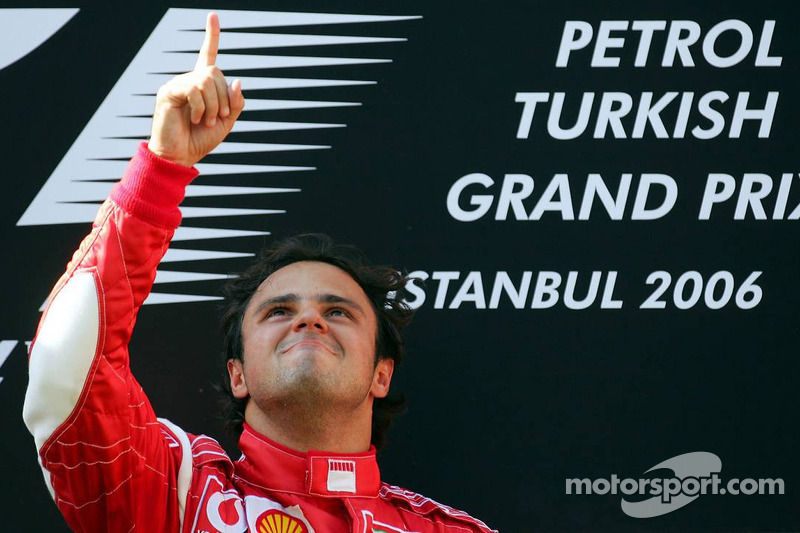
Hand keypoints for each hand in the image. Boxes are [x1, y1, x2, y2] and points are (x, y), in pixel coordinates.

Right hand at [148, 12, 244, 166]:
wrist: (181, 156)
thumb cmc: (201, 140)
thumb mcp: (226, 122)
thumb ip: (235, 102)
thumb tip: (237, 79)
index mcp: (203, 86)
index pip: (207, 55)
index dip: (211, 36)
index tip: (213, 16)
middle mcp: (189, 80)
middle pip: (216, 72)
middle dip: (224, 97)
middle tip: (219, 117)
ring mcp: (178, 84)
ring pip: (207, 80)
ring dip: (214, 104)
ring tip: (206, 120)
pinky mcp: (168, 92)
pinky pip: (194, 89)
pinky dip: (202, 107)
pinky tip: (196, 119)